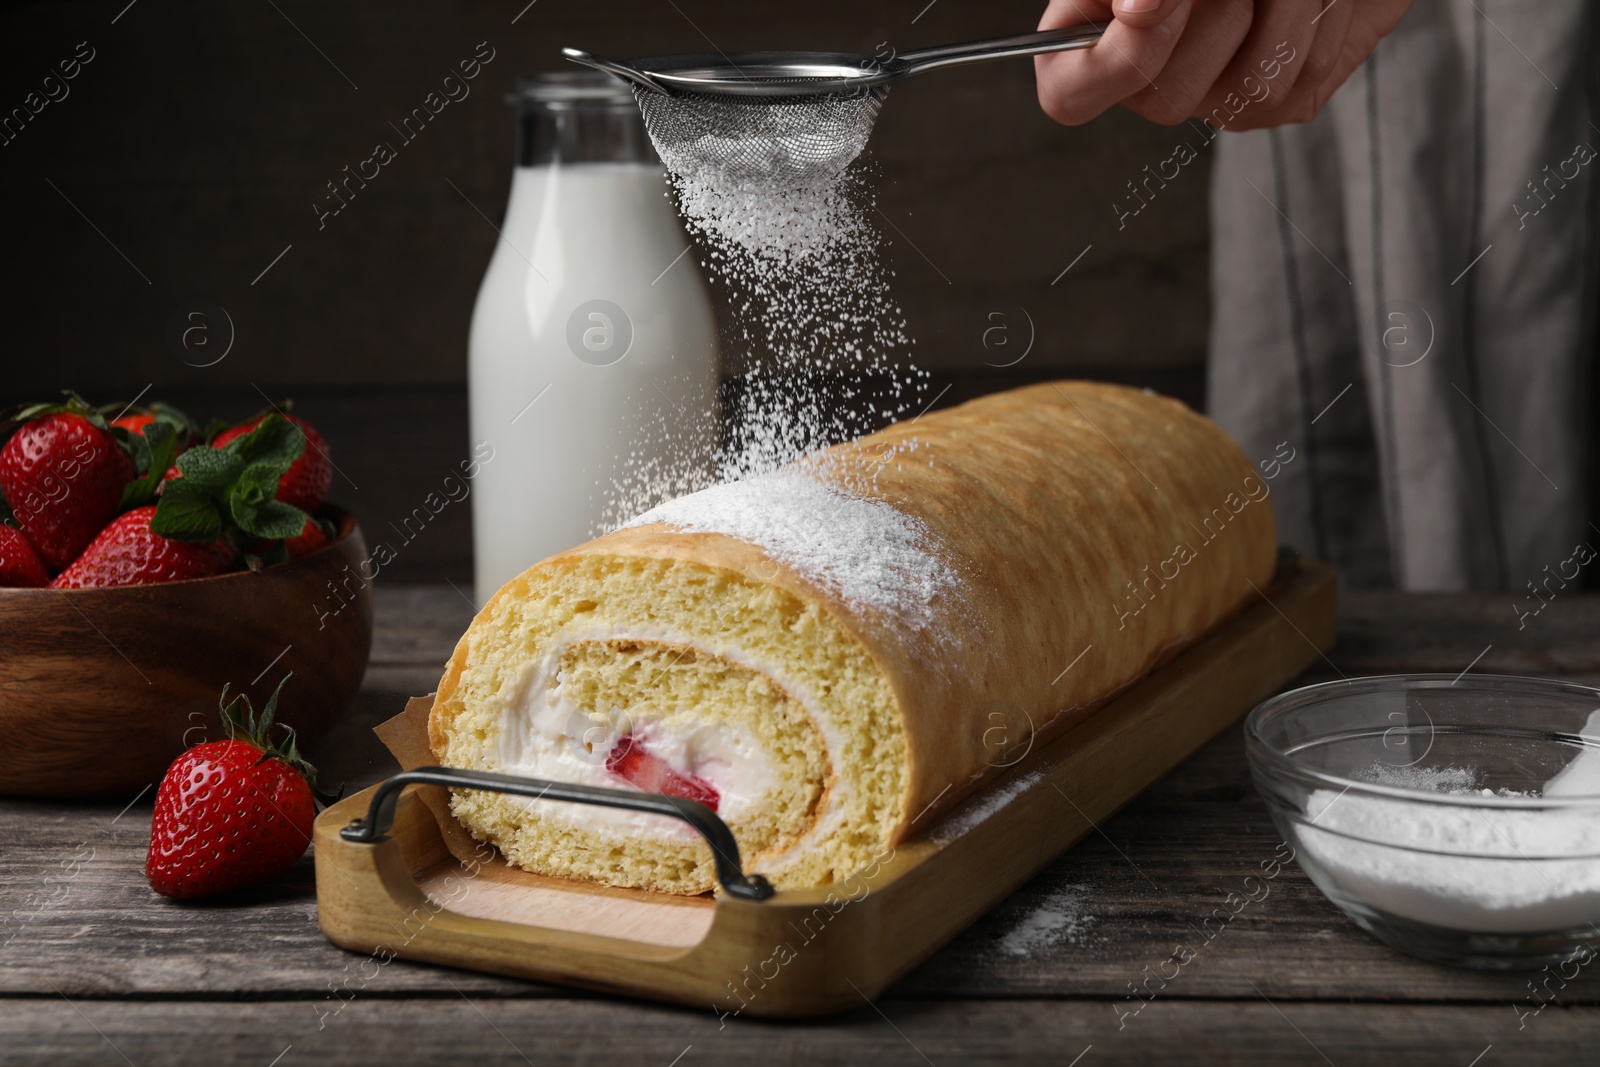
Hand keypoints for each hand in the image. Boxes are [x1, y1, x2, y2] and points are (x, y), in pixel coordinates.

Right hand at [1034, 0, 1414, 130]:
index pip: (1070, 95)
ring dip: (1280, 2)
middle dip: (1214, 8)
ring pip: (1251, 84)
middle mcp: (1151, 83)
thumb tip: (1137, 6)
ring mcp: (1218, 100)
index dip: (1121, 54)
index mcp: (1096, 39)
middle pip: (1168, 94)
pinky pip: (1304, 68)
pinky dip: (1319, 10)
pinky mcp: (1284, 101)